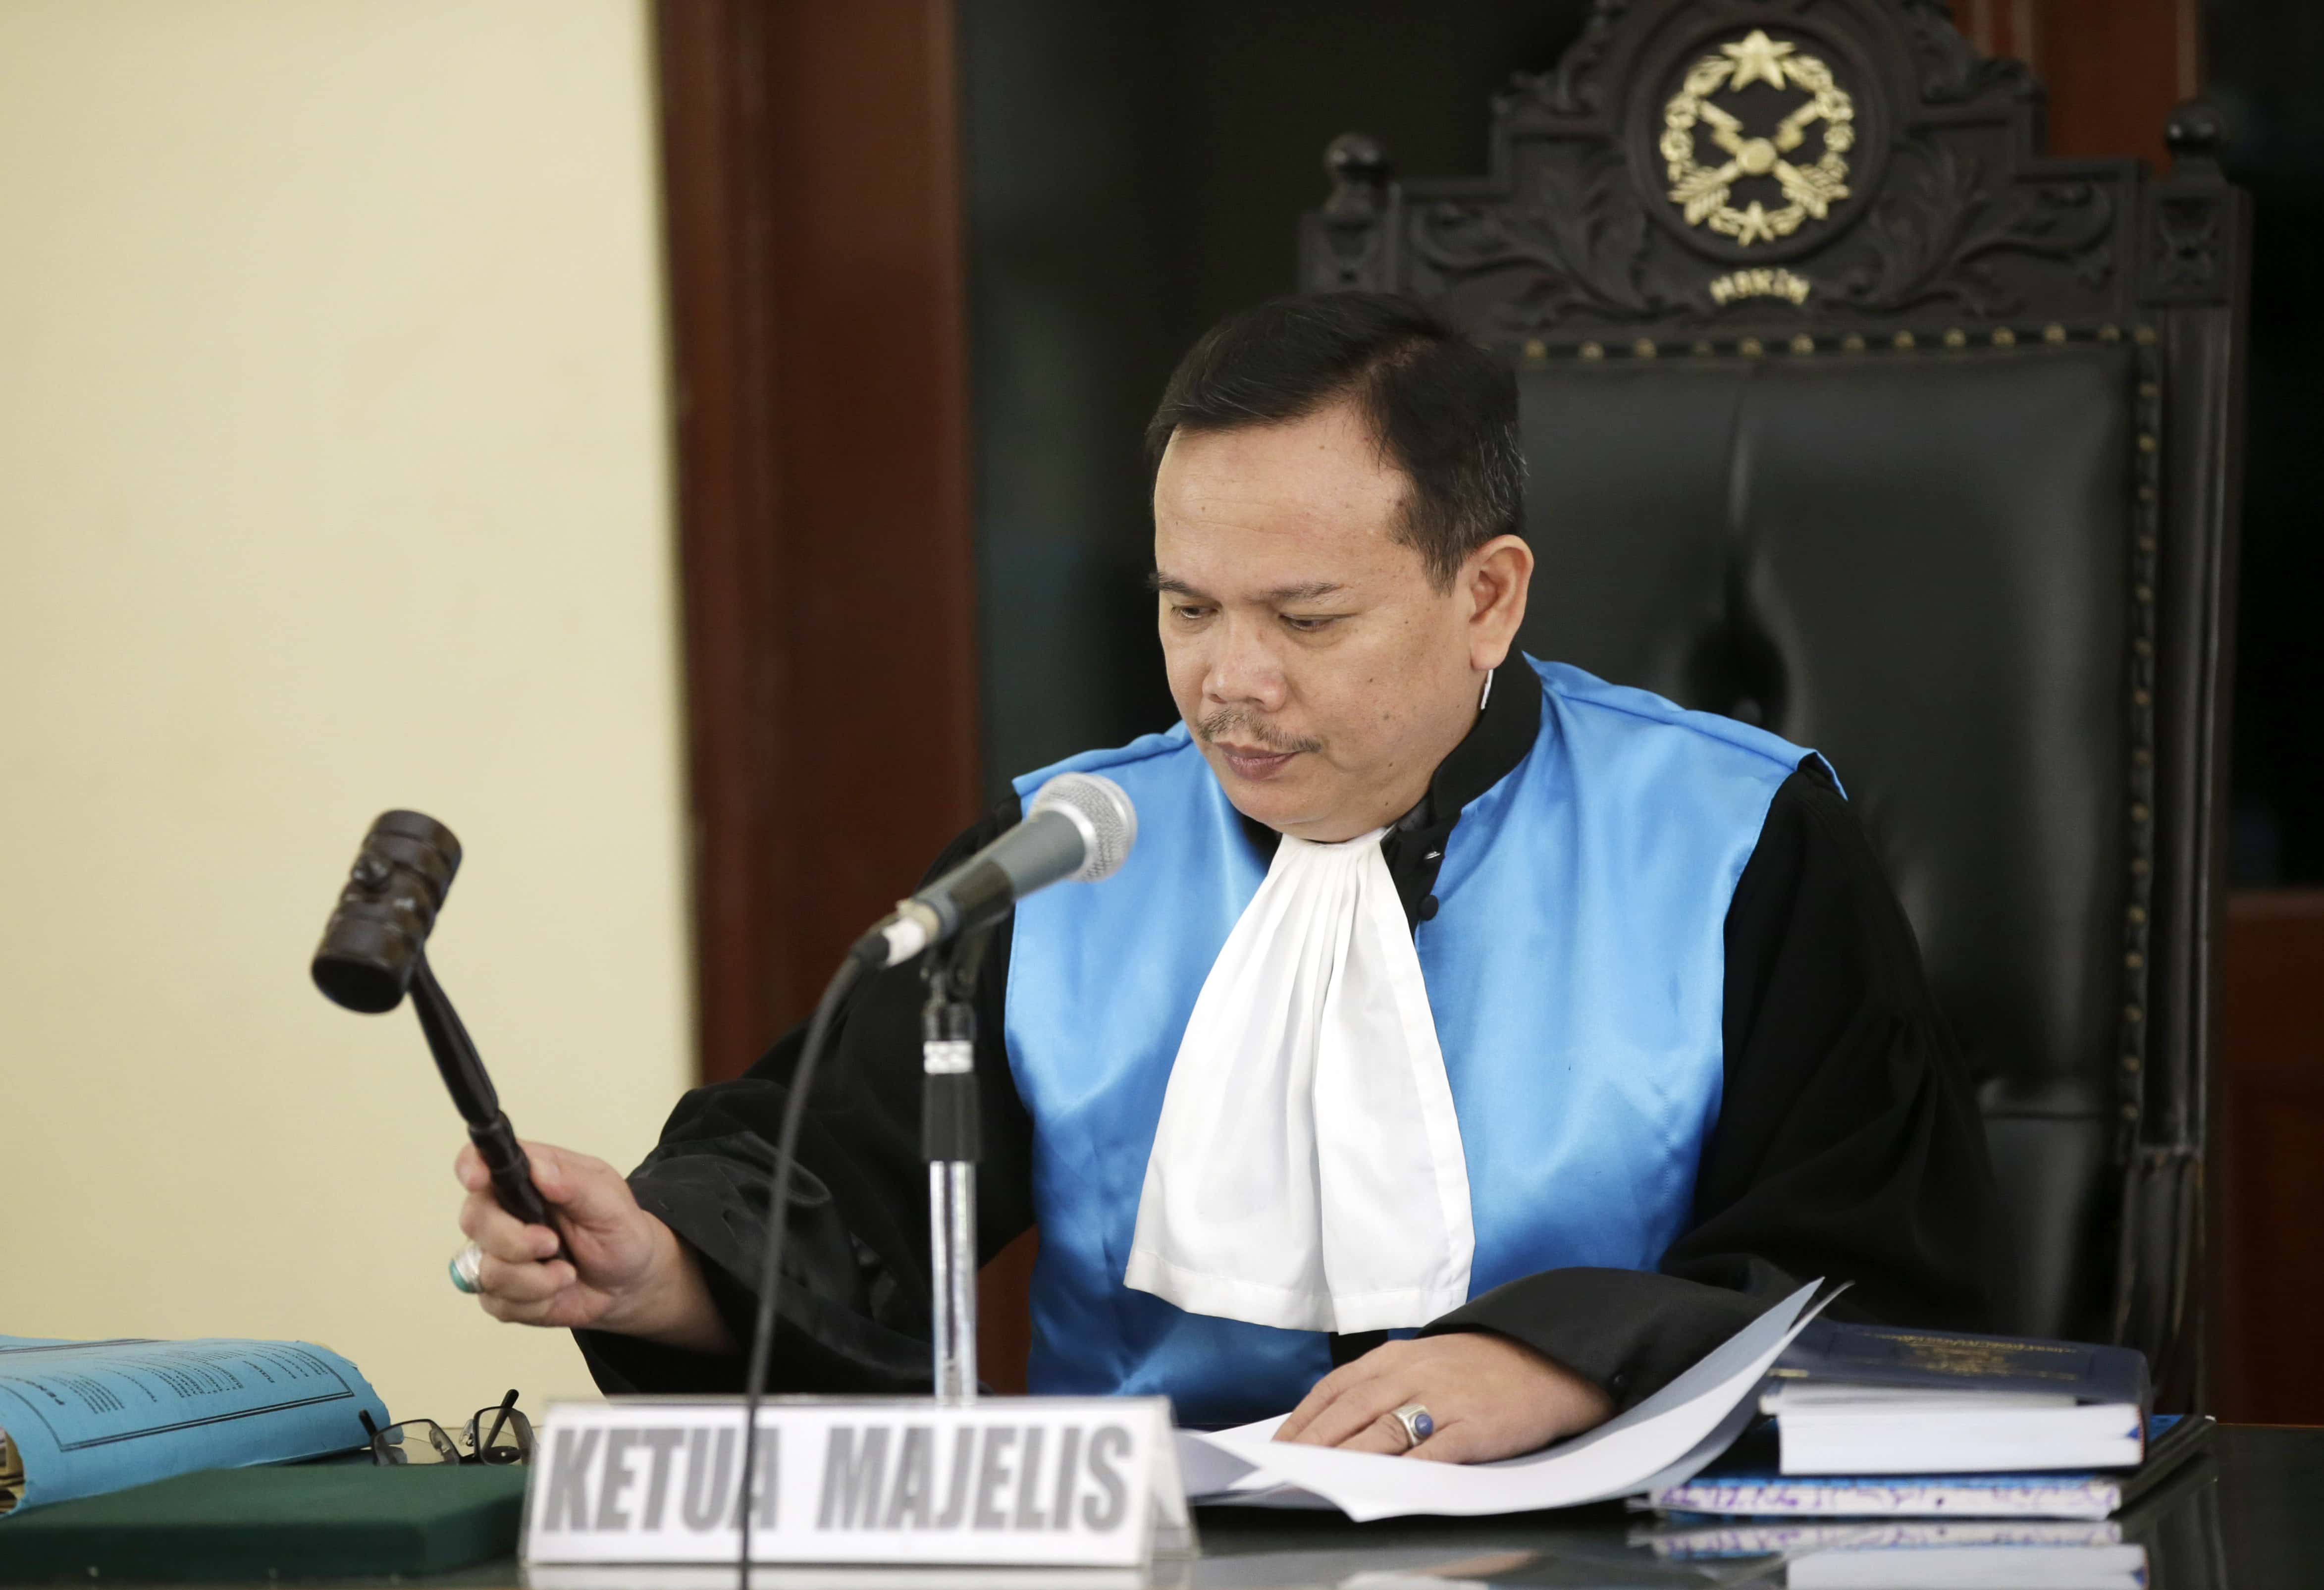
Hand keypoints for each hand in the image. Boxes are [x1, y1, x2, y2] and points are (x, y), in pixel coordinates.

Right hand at [454, 1140, 733, 1354]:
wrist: (630, 1283)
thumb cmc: (620, 1232)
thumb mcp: (610, 1202)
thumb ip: (575, 1182)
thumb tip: (539, 1169)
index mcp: (526, 1178)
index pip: (479, 1161)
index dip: (471, 1167)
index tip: (479, 1180)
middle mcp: (503, 1213)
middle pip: (474, 1219)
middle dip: (513, 1240)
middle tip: (551, 1243)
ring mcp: (496, 1255)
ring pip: (486, 1269)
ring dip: (533, 1278)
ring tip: (568, 1272)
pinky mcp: (500, 1293)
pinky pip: (498, 1302)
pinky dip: (535, 1301)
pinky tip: (558, 1290)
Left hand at [1273, 1332, 1612, 1462]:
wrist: (1549, 1359)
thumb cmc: (1477, 1368)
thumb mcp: (1423, 1361)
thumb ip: (1381, 1387)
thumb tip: (1330, 1424)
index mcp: (1396, 1357)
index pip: (1334, 1389)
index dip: (1302, 1420)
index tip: (1278, 1448)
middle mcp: (1413, 1373)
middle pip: (1350, 1413)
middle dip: (1313, 1446)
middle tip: (1286, 1472)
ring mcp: (1444, 1400)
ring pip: (1383, 1433)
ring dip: (1346, 1461)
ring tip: (1318, 1484)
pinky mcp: (1475, 1426)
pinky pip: (1435, 1454)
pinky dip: (1407, 1473)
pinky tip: (1385, 1490)